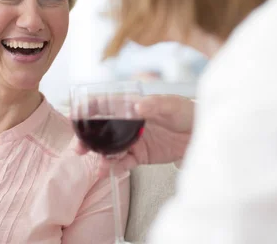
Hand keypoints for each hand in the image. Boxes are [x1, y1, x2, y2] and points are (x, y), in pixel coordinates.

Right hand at [76, 94, 193, 176]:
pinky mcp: (141, 155)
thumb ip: (154, 105)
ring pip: (110, 149)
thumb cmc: (186, 112)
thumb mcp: (171, 105)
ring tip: (101, 166)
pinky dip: (116, 167)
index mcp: (132, 106)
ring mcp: (133, 140)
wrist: (201, 134)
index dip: (88, 110)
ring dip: (102, 157)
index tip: (76, 117)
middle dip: (88, 140)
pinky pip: (124, 162)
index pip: (105, 105)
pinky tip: (112, 171)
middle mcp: (128, 123)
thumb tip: (138, 106)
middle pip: (102, 131)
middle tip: (80, 149)